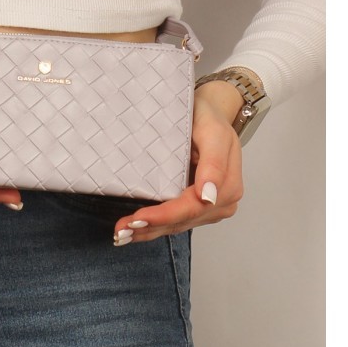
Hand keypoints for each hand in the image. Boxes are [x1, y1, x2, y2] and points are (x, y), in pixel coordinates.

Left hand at [111, 80, 244, 245]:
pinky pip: (175, 221)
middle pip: (182, 221)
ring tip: (121, 235)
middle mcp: (221, 202)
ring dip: (149, 232)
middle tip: (120, 232)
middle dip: (150, 228)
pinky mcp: (197, 207)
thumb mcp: (213, 133)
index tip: (137, 219)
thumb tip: (208, 196)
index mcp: (227, 186)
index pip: (191, 208)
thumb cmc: (208, 118)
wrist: (210, 111)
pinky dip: (154, 226)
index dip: (164, 216)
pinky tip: (134, 230)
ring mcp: (210, 207)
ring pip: (177, 225)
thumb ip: (213, 164)